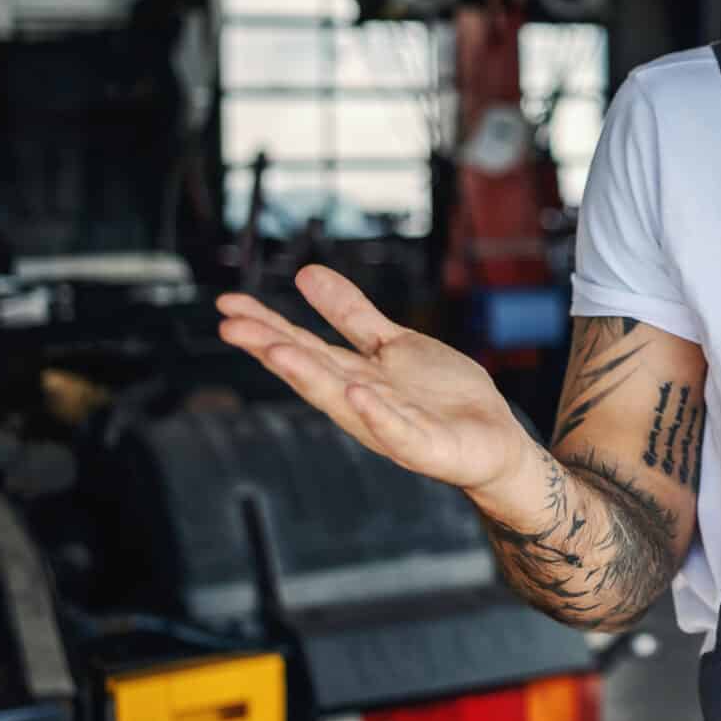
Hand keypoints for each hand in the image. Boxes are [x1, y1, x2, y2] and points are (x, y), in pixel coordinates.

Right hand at [214, 266, 538, 495]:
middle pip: (312, 372)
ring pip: (345, 401)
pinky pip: (399, 431)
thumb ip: (350, 314)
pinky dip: (378, 415)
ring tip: (278, 352)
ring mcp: (391, 425)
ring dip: (311, 378)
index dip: (266, 327)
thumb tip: (304, 273)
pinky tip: (358, 393)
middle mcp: (362, 401)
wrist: (494, 439)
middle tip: (231, 328)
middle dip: (273, 350)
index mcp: (352, 375)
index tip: (227, 305)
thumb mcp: (393, 343)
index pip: (303, 347)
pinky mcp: (426, 447)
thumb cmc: (440, 395)